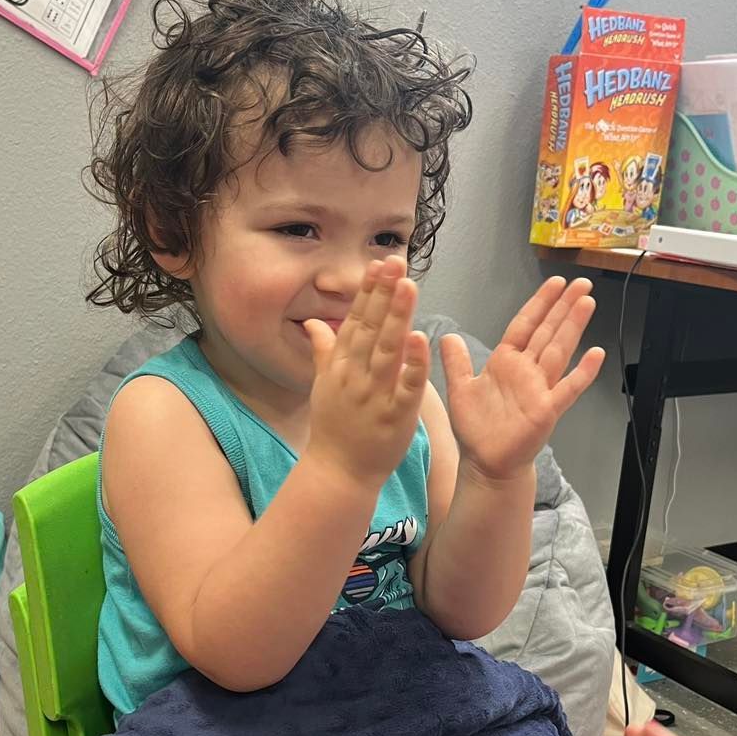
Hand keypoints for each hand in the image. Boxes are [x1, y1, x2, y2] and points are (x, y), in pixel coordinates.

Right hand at [305, 256, 428, 488]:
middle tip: (395, 263)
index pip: (356, 321)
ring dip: (398, 317)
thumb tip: (314, 322)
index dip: (368, 292)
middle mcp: (355, 376)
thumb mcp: (324, 385)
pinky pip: (406, 386)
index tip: (379, 264)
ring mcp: (374, 395)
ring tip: (409, 287)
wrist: (338, 472)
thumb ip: (324, 350)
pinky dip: (413, 364)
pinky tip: (422, 339)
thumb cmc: (334, 428)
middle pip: (371, 328)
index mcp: (341, 366)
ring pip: (387, 350)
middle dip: (383, 294)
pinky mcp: (394, 416)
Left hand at [441, 277, 603, 482]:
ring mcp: (539, 389)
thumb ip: (456, 362)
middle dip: (564, 306)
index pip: (525, 325)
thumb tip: (447, 336)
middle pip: (548, 331)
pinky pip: (568, 389)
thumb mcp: (460, 390)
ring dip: (574, 327)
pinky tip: (596, 354)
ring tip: (587, 302)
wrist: (486, 462)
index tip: (555, 283)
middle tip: (582, 283)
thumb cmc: (477, 429)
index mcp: (506, 362)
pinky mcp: (547, 410)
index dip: (540, 303)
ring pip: (559, 351)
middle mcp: (526, 371)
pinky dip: (582, 373)